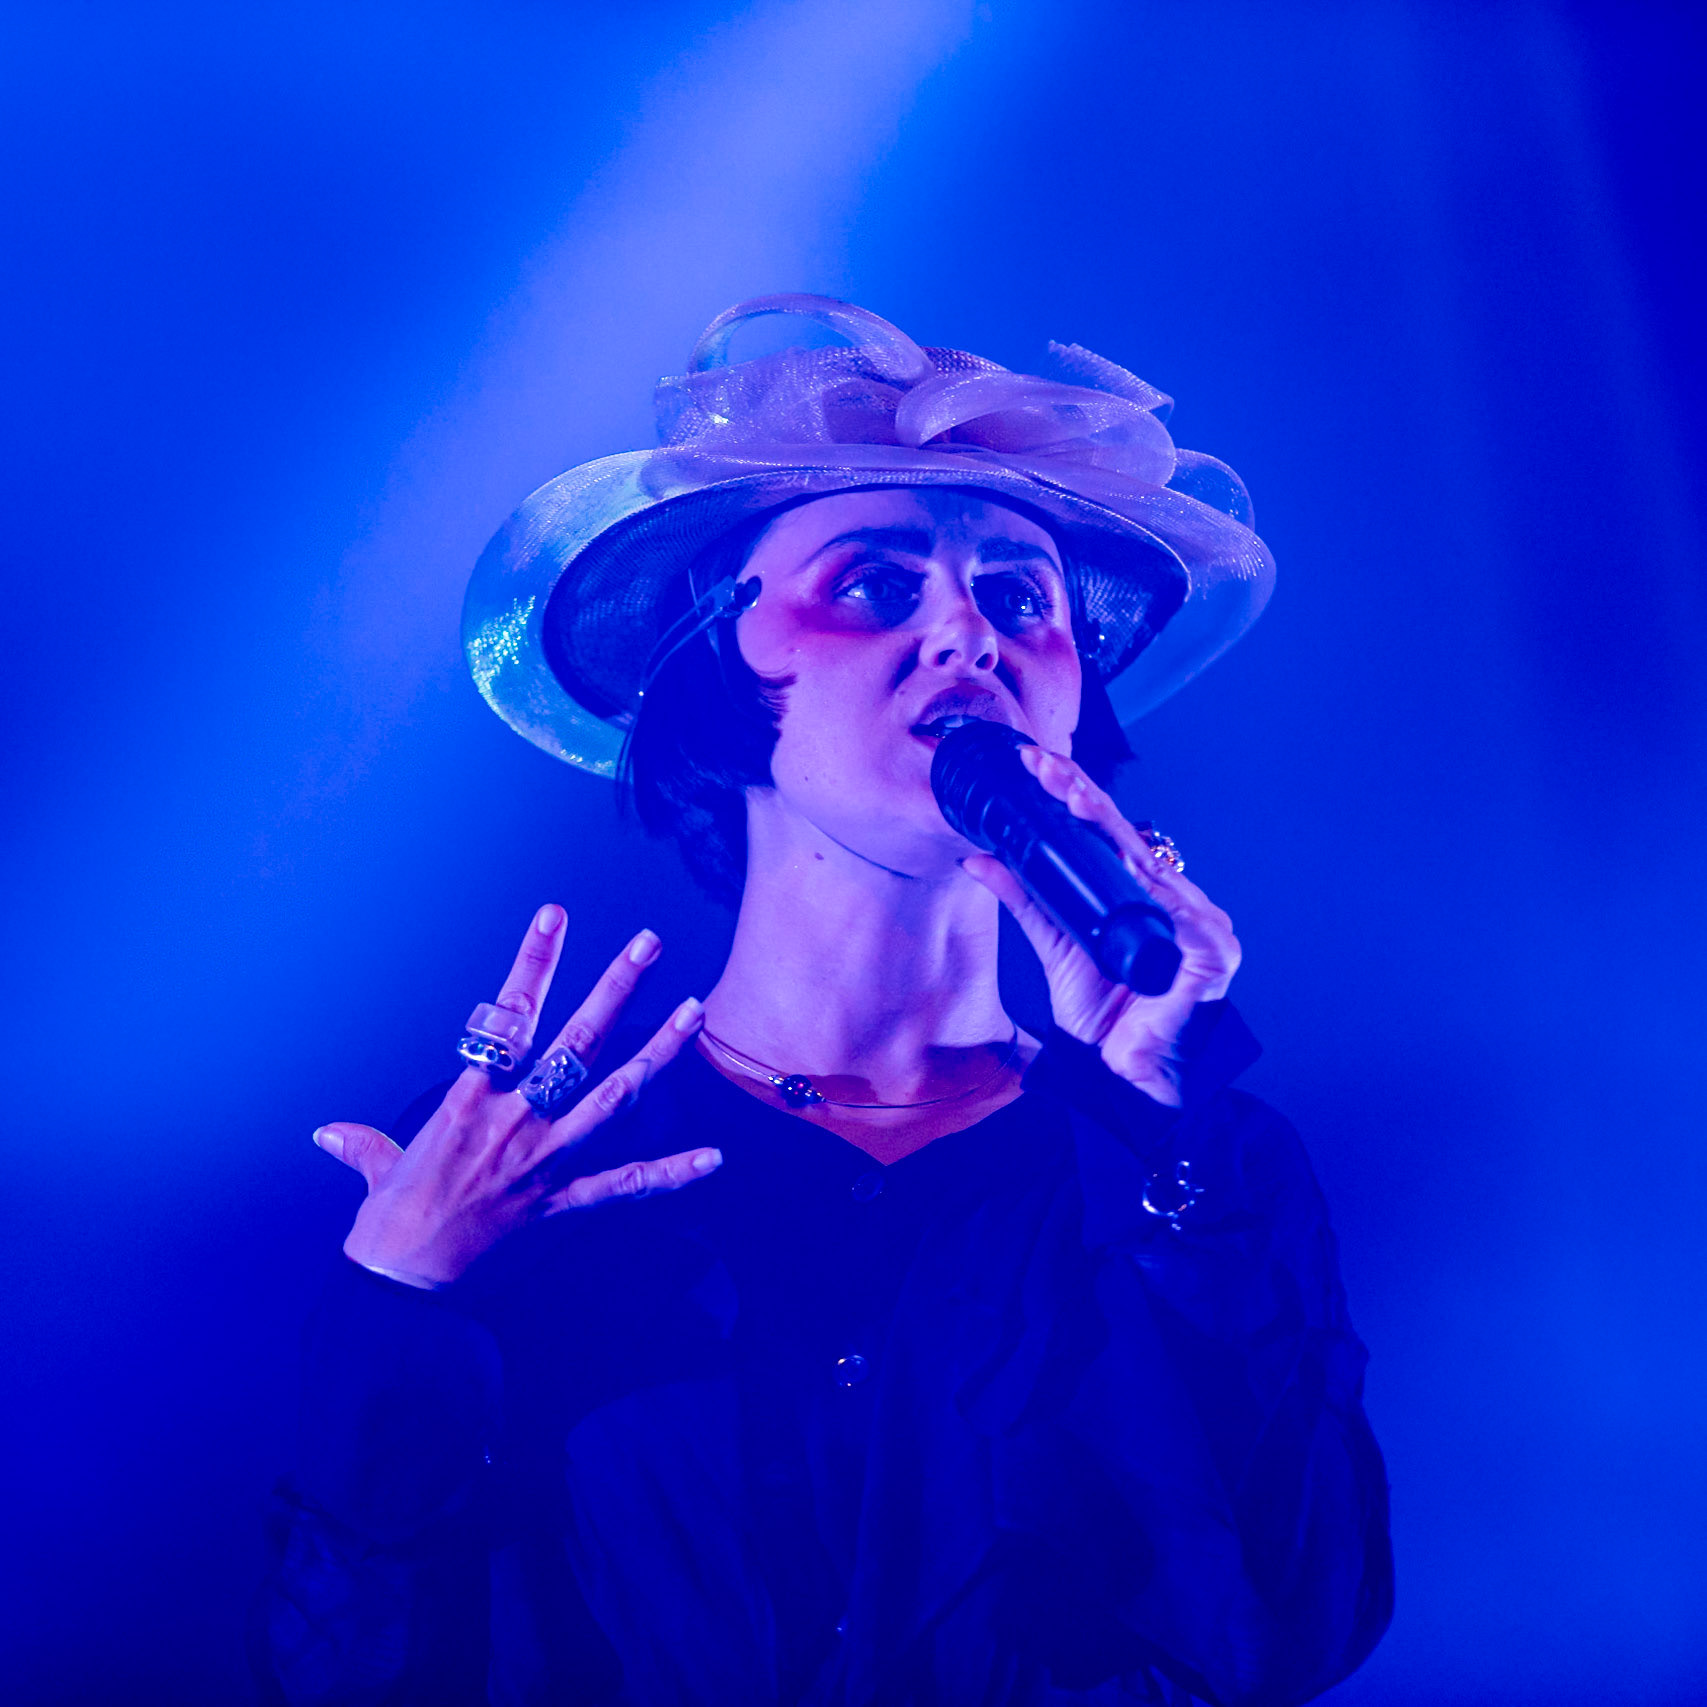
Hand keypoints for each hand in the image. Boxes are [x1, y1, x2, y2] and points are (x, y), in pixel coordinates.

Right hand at [312, 906, 719, 1287]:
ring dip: (656, 1054)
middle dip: (614, 989)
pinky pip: (625, 1186)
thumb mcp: (377, 1171)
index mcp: (470, 1099)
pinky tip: (714, 1158)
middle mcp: (514, 1120)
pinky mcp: (561, 1203)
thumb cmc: (387, 1222)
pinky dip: (671, 1174)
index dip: (532, 963)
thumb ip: (363, 1145)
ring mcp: (544, 1160)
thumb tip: (326, 1134)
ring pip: (612, 1097)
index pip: (506, 1016)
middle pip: (574, 1044)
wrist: (399, 1284)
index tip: (555, 918)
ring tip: (693, 1010)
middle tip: (647, 943)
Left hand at [961, 748, 1239, 1104]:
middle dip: (1082, 795)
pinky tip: (1119, 850)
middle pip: (1126, 838)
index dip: (1076, 799)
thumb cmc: (1104, 1014)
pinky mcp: (1210, 951)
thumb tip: (978, 858)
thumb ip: (1026, 898)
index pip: (1110, 838)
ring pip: (1145, 859)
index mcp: (1148, 898)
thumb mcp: (1055, 943)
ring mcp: (1201, 923)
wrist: (1125, 1077)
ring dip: (1105, 823)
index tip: (1038, 766)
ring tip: (1067, 791)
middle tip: (1044, 764)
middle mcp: (1179, 903)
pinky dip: (1143, 879)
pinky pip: (1172, 907)